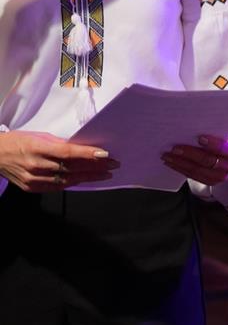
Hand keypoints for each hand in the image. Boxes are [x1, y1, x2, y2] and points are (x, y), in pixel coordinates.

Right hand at [0, 130, 117, 191]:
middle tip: (113, 164)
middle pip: (71, 168)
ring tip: (105, 173)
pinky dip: (74, 183)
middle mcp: (35, 166)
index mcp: (36, 148)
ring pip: (67, 180)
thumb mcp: (38, 136)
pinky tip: (86, 179)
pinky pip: (57, 187)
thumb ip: (60, 143)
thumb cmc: (17, 141)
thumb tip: (82, 147)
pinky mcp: (32, 188)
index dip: (88, 154)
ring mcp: (33, 179)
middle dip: (95, 166)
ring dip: (88, 177)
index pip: (67, 153)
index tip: (105, 154)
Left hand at [162, 134, 227, 185]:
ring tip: (167, 156)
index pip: (224, 149)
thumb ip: (213, 131)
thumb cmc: (222, 140)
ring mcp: (219, 176)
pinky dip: (180, 169)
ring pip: (198, 170)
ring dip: (180, 163)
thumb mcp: (222, 134)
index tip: (199, 138)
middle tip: (175, 148)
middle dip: (189, 154)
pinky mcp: (209, 182)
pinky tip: (171, 162)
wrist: (227, 154)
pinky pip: (192, 176)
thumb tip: (192, 125)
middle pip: (208, 161)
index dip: (212, 144)